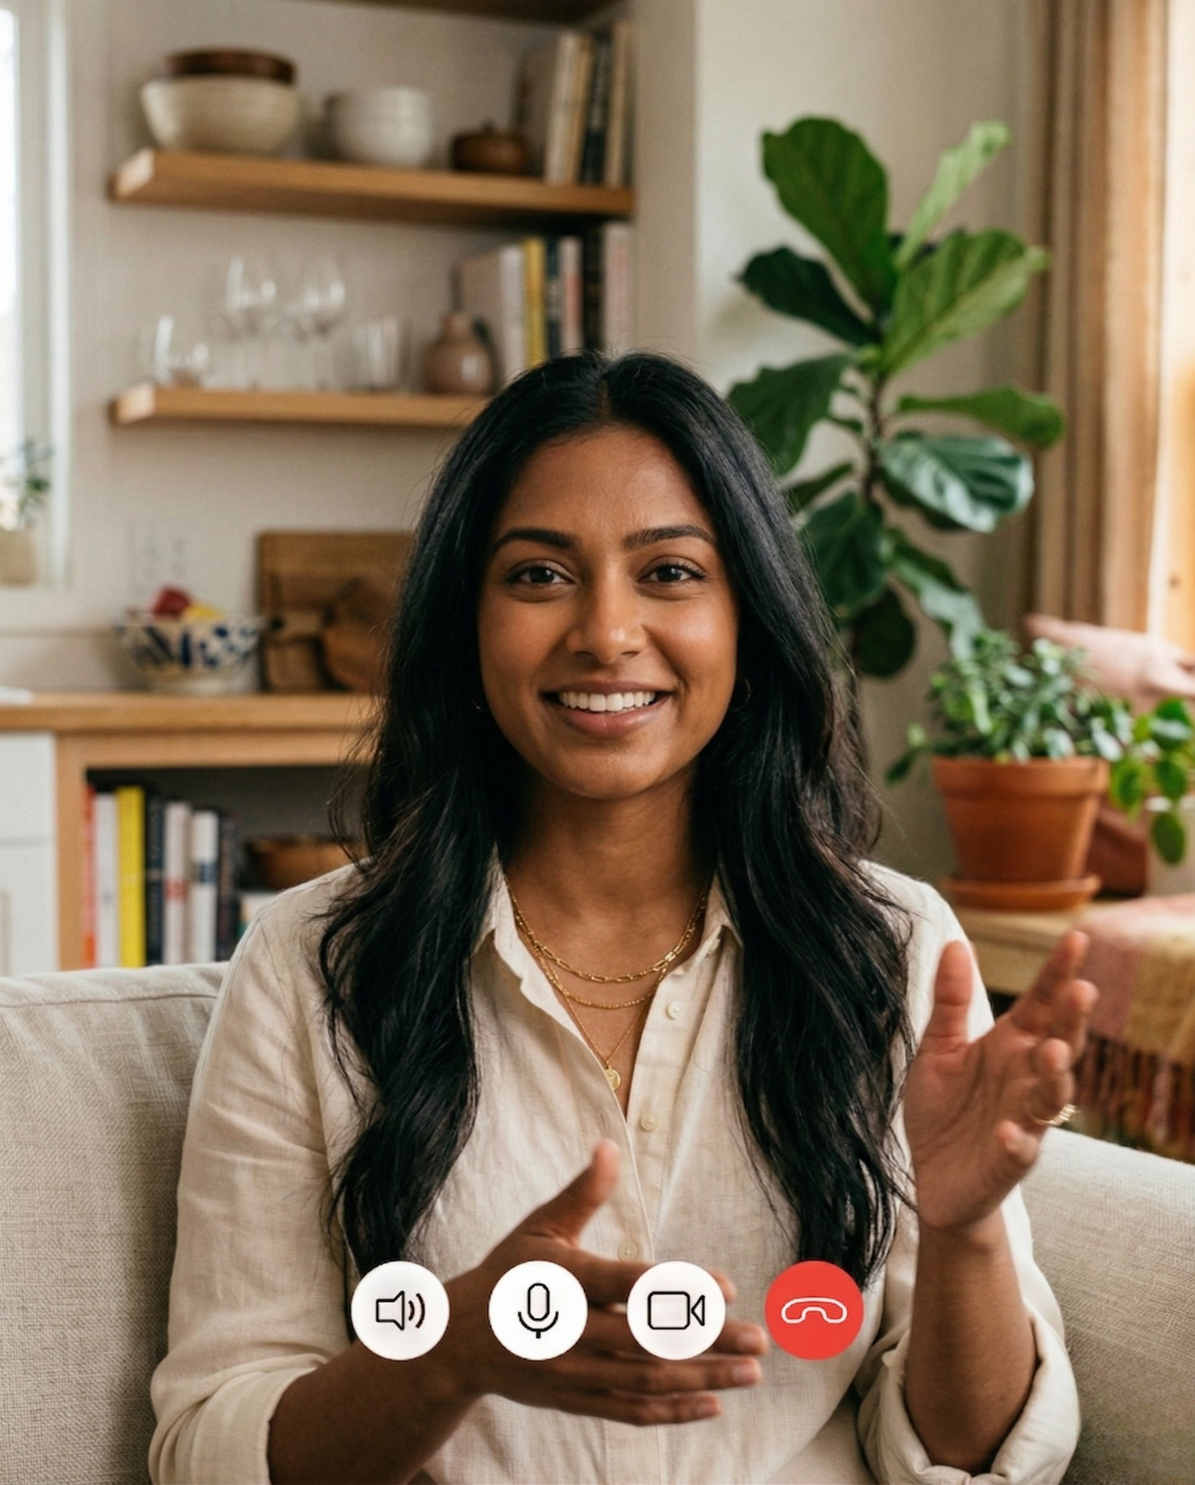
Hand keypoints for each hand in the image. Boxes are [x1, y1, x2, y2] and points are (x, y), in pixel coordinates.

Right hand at [439, 1140, 767, 1424]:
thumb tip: (610, 1145)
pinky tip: (713, 1402)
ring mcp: (573, 1373)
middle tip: (760, 1339)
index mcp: (564, 1280)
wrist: (457, 1343)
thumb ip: (583, 1193)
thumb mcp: (539, 1226)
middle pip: (648, 1341)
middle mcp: (570, 1332)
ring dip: (704, 1378)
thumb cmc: (508, 1273)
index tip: (726, 1287)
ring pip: (646, 1381)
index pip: (629, 1286)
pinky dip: (672, 1412)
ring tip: (752, 1372)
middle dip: (709, 1342)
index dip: (678, 1289)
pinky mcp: (575, 1400)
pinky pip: (629, 1411)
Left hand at [903, 932, 1097, 1236]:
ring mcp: (1022, 1119)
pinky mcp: (1008, 1160)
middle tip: (1082, 990)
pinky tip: (1008, 1130)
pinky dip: (1016, 1140)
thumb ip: (950, 1001)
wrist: (931, 1177)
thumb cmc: (942, 1109)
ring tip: (1049, 1051)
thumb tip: (955, 943)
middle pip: (1060, 1043)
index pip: (1041, 1003)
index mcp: (1009, 1046)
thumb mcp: (939, 1048)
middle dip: (1072, 1020)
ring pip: (1051, 1095)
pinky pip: (1020, 1150)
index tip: (1076, 937)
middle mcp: (1024, 1078)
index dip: (1058, 973)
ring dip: (1055, 1074)